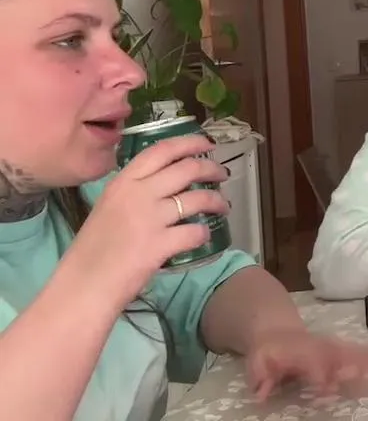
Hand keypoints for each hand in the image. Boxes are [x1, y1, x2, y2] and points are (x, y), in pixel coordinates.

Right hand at [63, 134, 229, 309]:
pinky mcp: (160, 244)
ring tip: (223, 206)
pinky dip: (203, 233)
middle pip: (186, 169)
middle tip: (222, 174)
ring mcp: (150, 218)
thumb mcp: (107, 208)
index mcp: (122, 183)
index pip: (161, 151)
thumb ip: (132, 194)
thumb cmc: (92, 251)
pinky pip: (195, 231)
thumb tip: (163, 186)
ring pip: (198, 198)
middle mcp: (137, 194)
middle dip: (211, 168)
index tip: (207, 143)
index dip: (189, 143)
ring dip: (217, 201)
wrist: (83, 286)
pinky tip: (203, 236)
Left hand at [245, 328, 367, 400]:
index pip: (315, 364)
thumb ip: (260, 376)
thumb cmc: (268, 351)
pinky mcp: (344, 350)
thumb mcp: (258, 362)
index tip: (330, 388)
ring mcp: (336, 347)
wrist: (277, 331)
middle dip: (358, 363)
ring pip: (357, 352)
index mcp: (303, 352)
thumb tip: (261, 393)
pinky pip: (364, 352)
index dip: (322, 375)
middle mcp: (323, 348)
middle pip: (343, 355)